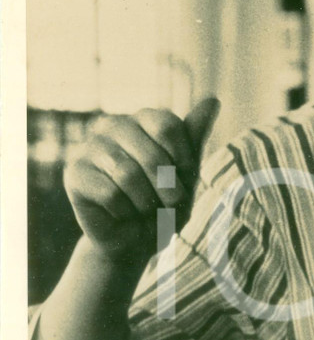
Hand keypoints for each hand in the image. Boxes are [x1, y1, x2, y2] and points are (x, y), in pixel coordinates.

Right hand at [63, 99, 219, 264]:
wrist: (136, 240)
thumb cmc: (164, 202)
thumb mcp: (186, 170)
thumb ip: (194, 135)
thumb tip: (213, 99)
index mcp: (142, 118)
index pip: (168, 126)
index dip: (182, 160)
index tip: (183, 179)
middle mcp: (112, 125)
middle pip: (151, 155)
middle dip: (168, 190)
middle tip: (167, 205)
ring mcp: (89, 147)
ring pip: (128, 175)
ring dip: (147, 204)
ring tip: (146, 211)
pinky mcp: (74, 173)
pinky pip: (110, 194)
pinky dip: (127, 213)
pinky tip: (123, 215)